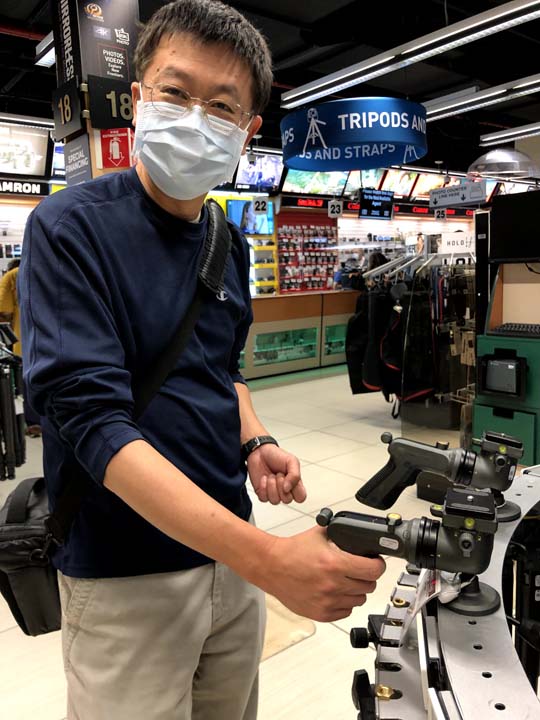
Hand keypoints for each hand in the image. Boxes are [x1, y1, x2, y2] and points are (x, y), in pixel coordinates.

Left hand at [247, 443, 305, 504]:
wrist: (259, 452)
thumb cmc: (276, 456)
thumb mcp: (291, 461)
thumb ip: (295, 475)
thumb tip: (288, 489)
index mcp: (295, 484)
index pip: (300, 498)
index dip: (295, 491)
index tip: (290, 479)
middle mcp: (285, 490)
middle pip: (287, 500)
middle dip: (281, 484)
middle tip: (279, 474)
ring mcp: (273, 492)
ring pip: (275, 501)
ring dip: (271, 485)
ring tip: (271, 475)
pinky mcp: (262, 493)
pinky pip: (264, 498)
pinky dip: (263, 487)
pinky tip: (264, 478)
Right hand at [259, 525, 385, 621]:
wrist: (272, 566)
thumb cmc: (292, 551)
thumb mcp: (320, 534)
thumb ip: (340, 533)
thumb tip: (358, 533)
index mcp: (335, 564)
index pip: (373, 570)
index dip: (377, 565)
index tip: (375, 563)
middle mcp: (333, 585)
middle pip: (369, 586)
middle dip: (366, 576)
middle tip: (358, 570)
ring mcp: (327, 601)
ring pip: (359, 600)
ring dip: (356, 590)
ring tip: (345, 581)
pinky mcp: (321, 613)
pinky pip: (346, 611)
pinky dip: (344, 603)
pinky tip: (336, 592)